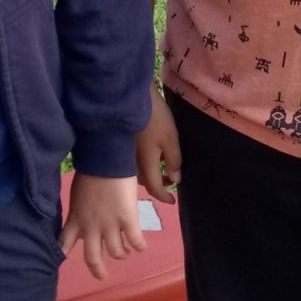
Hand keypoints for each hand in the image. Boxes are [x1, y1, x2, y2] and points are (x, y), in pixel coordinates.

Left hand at [62, 174, 145, 281]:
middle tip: (102, 276)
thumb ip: (80, 209)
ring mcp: (110, 225)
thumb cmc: (90, 170)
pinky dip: (139, 246)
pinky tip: (141, 246)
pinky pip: (135, 240)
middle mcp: (91, 227)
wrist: (105, 159)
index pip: (64, 243)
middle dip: (98, 270)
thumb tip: (85, 213)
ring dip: (122, 253)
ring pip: (116, 252)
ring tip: (126, 251)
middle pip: (92, 258)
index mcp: (76, 219)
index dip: (63, 253)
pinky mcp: (127, 219)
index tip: (64, 260)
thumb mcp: (77, 194)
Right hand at [136, 89, 181, 204]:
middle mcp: (133, 163)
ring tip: (165, 167)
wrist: (130, 98)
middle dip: (159, 185)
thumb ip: (174, 161)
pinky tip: (154, 153)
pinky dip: (146, 164)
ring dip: (152, 174)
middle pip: (145, 181)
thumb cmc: (155, 119)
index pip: (154, 188)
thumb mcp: (170, 140)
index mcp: (145, 164)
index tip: (173, 201)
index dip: (164, 196)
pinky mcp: (124, 144)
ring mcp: (127, 154)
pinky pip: (135, 162)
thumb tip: (176, 180)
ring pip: (139, 172)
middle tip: (172, 181)